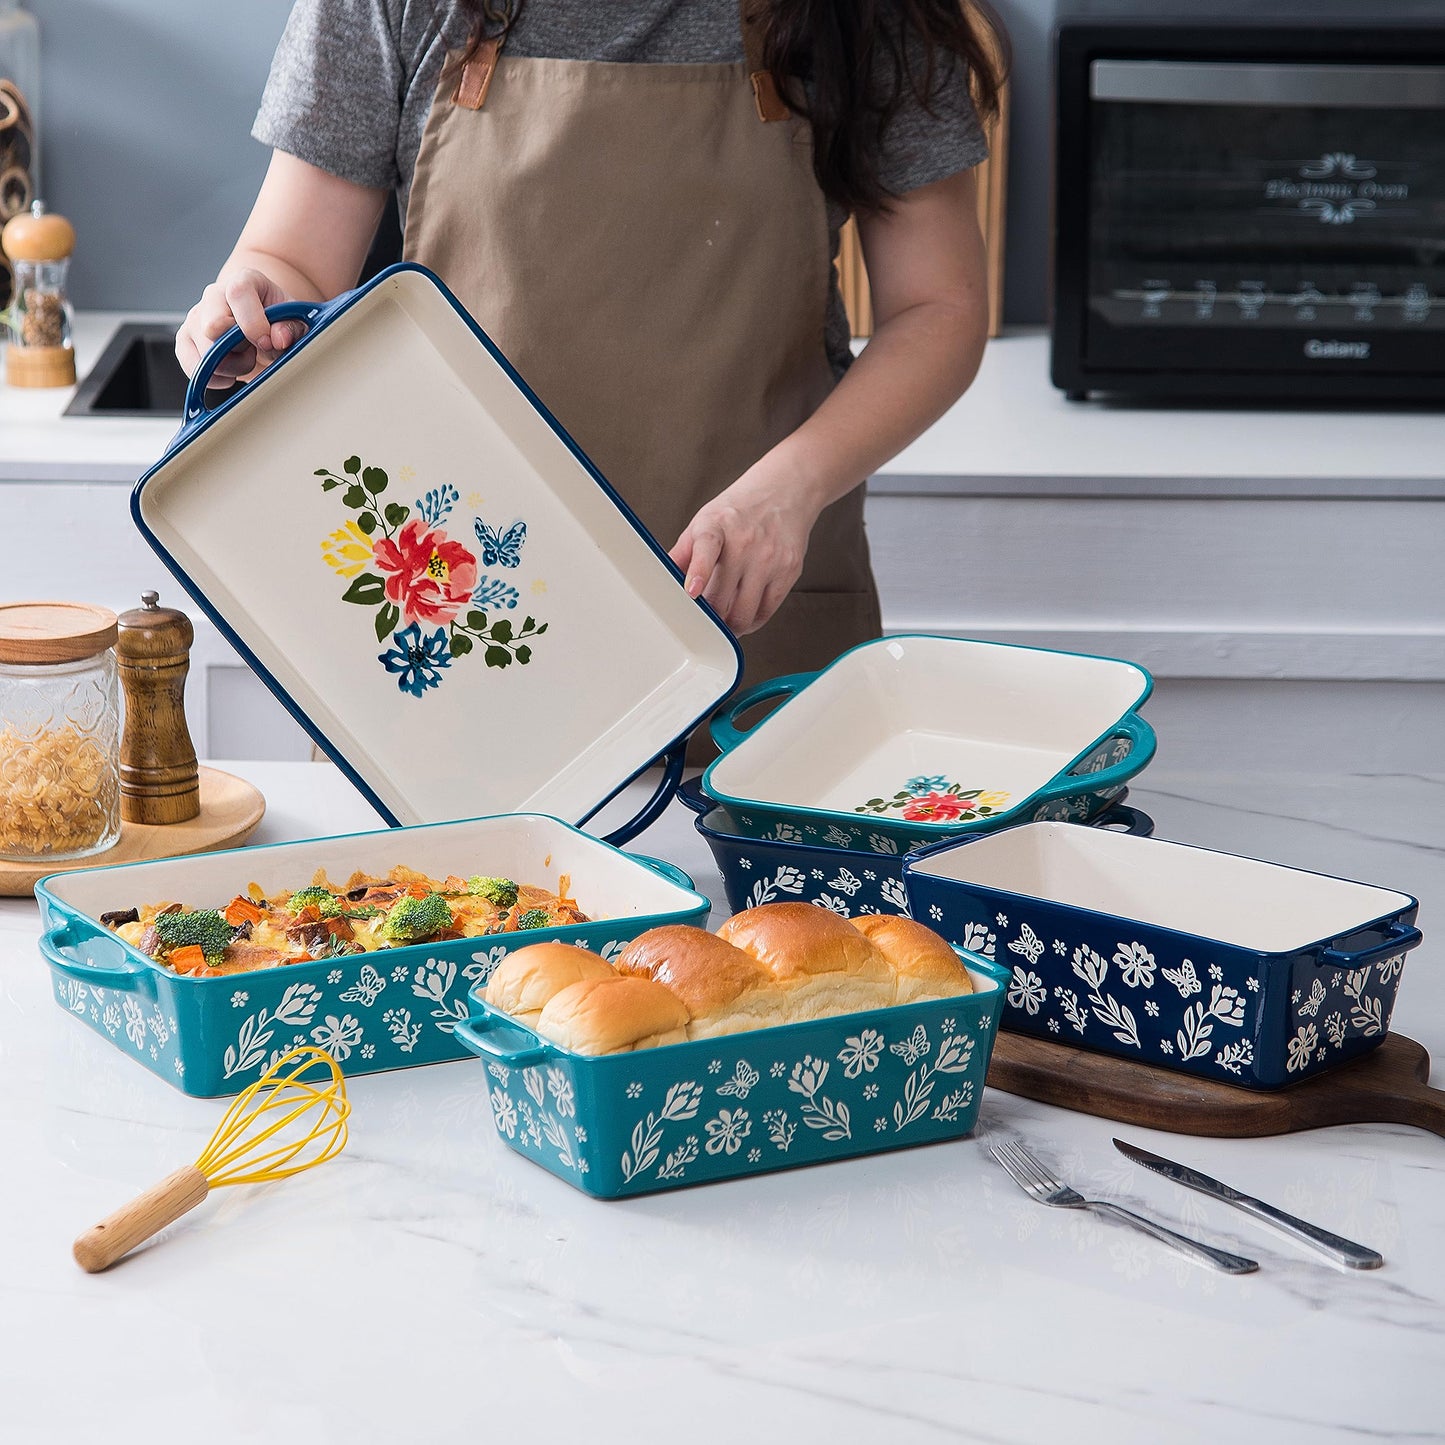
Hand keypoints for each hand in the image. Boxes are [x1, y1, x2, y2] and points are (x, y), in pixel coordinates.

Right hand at [174, 268, 307, 386]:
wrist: (260, 323)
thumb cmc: (278, 320)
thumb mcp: (295, 321)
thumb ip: (291, 328)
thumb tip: (278, 338)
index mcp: (244, 281)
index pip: (238, 293)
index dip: (252, 322)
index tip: (266, 342)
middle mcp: (214, 295)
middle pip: (212, 326)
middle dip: (239, 349)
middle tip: (255, 350)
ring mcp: (196, 316)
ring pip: (202, 350)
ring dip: (229, 366)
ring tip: (245, 357)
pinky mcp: (185, 339)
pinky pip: (191, 364)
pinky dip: (214, 378)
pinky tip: (230, 372)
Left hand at [669, 461, 825, 634]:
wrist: (784, 492)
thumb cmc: (740, 510)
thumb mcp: (705, 522)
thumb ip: (683, 552)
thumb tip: (660, 578)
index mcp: (717, 526)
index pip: (707, 548)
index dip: (698, 572)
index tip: (691, 591)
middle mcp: (745, 541)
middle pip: (722, 597)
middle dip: (709, 615)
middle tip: (702, 618)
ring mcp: (769, 558)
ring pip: (744, 612)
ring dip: (730, 624)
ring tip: (723, 620)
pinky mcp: (789, 570)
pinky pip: (767, 611)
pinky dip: (752, 621)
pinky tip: (744, 615)